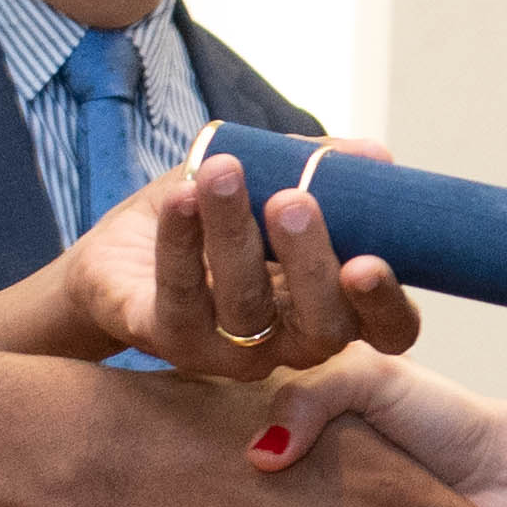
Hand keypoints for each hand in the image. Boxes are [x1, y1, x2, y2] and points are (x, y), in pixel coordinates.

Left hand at [68, 148, 422, 369]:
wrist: (118, 252)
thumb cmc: (212, 222)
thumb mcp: (271, 182)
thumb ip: (323, 170)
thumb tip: (375, 155)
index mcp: (330, 306)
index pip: (387, 329)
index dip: (386, 304)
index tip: (369, 261)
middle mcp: (289, 342)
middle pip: (322, 327)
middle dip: (310, 263)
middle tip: (293, 202)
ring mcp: (228, 351)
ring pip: (244, 307)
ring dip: (234, 234)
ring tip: (225, 173)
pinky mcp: (165, 339)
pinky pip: (177, 295)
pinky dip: (179, 241)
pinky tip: (181, 197)